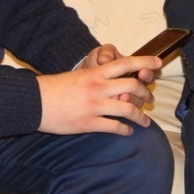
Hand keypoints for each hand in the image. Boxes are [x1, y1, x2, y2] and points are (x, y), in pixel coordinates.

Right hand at [38, 54, 162, 135]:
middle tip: (150, 99)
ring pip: (128, 109)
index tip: (158, 63)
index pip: (126, 63)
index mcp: (96, 73)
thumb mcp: (78, 75)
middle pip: (133, 86)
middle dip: (145, 93)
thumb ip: (97, 77)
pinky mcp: (89, 123)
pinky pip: (115, 127)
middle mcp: (98, 87)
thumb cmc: (55, 88)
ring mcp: (95, 105)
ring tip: (145, 122)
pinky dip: (125, 130)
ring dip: (140, 116)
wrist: (36, 102)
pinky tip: (127, 131)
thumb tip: (115, 81)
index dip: (144, 62)